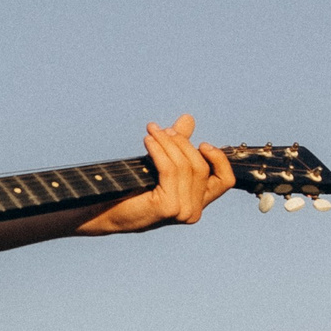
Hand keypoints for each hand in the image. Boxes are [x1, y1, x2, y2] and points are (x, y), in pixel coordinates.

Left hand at [82, 115, 234, 233]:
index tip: (202, 143)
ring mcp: (182, 211)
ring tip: (152, 131)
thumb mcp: (161, 165)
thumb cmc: (132, 190)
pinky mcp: (168, 207)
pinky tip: (148, 141)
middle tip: (163, 130)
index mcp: (197, 204)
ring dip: (167, 143)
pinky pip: (169, 170)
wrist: (105, 212)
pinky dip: (159, 151)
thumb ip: (179, 145)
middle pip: (200, 167)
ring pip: (184, 166)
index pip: (225, 181)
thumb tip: (188, 119)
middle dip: (182, 143)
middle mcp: (194, 211)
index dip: (219, 159)